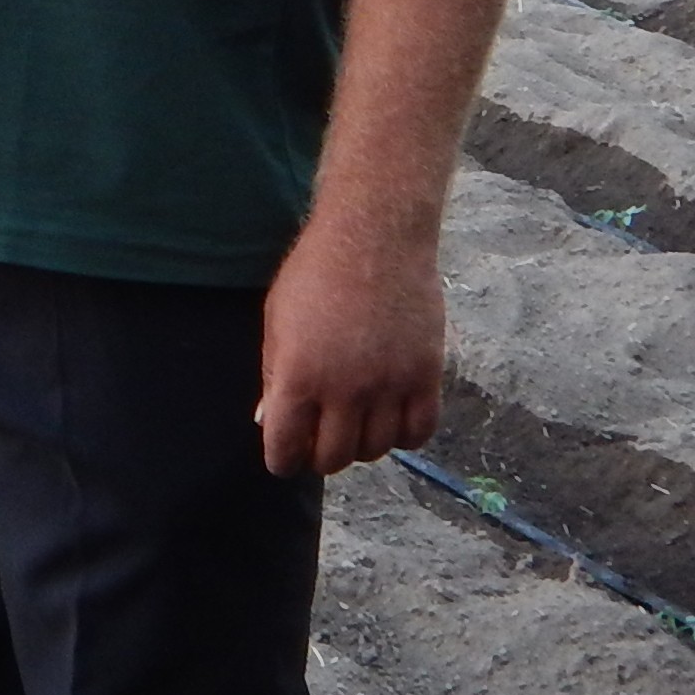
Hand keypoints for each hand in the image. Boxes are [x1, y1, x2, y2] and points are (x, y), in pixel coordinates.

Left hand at [253, 225, 445, 477]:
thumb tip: (269, 421)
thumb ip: (273, 375)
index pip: (285, 449)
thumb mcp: (277, 321)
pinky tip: (392, 418)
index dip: (283, 460)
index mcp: (297, 376)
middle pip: (333, 458)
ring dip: (362, 444)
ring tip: (357, 422)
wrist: (375, 235)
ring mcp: (388, 385)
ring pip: (375, 450)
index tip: (287, 456)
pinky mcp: (425, 375)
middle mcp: (343, 389)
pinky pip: (419, 432)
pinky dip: (404, 435)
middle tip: (322, 438)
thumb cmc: (316, 273)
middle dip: (321, 455)